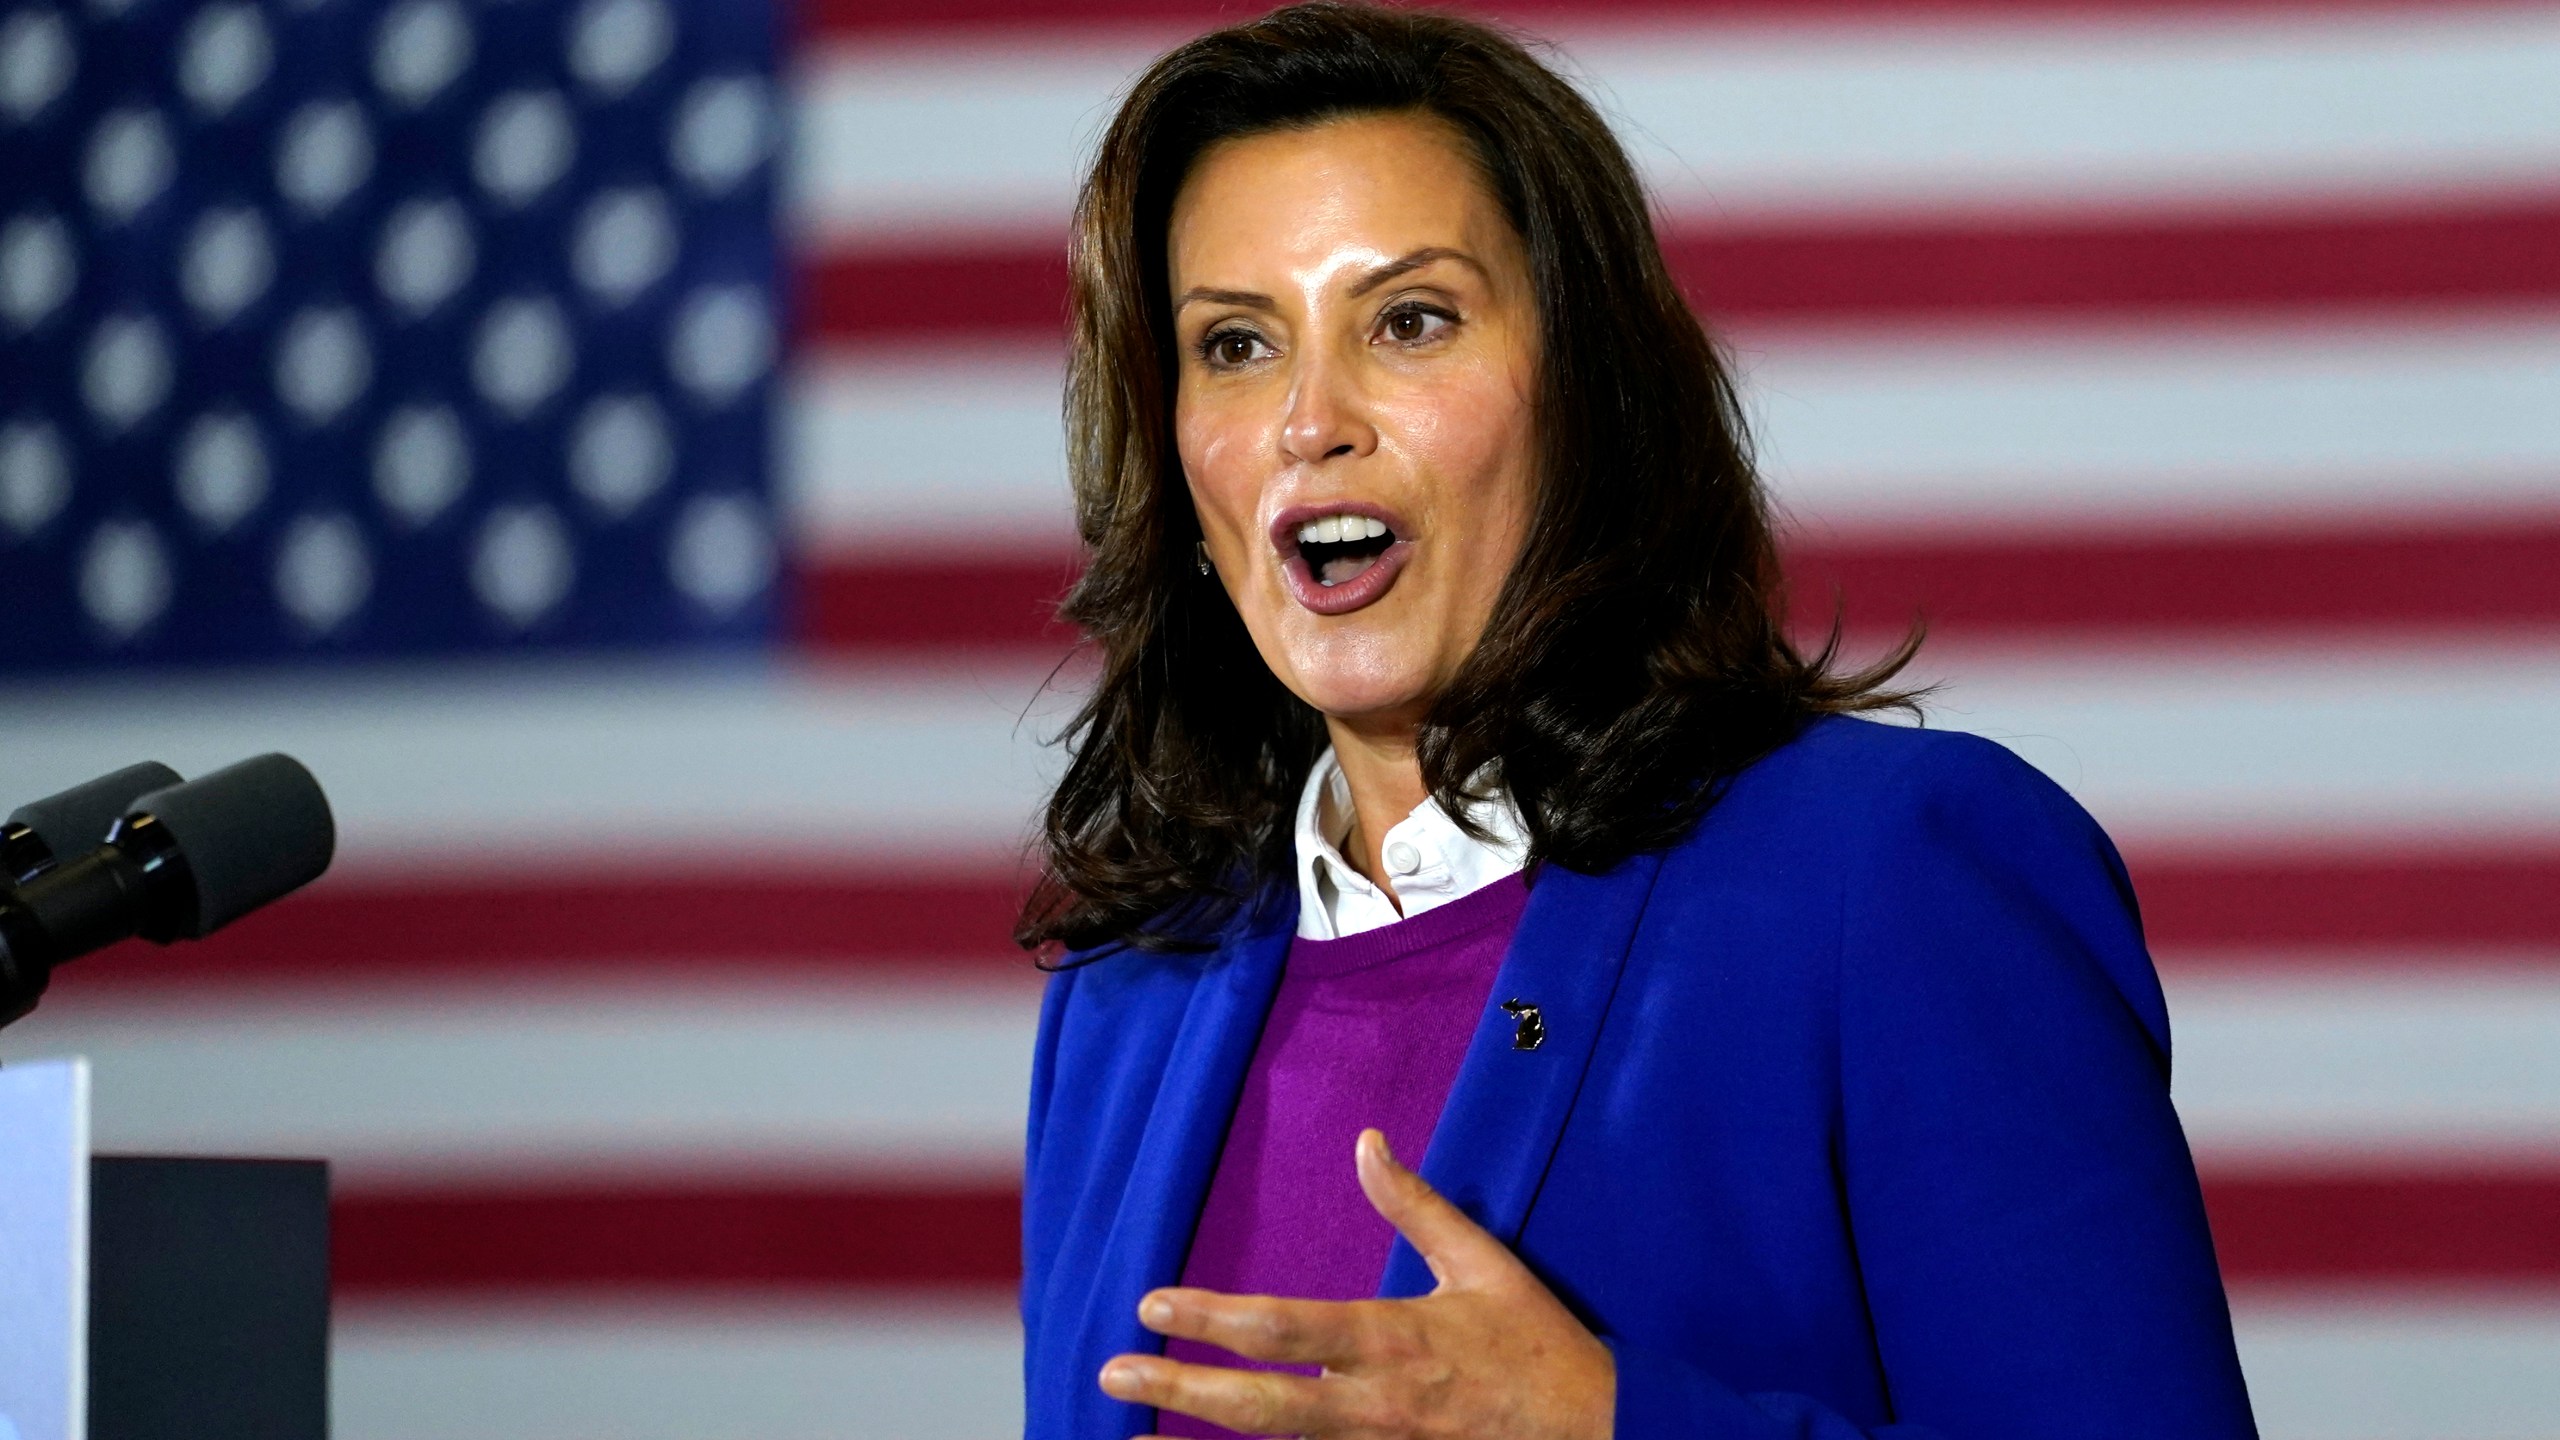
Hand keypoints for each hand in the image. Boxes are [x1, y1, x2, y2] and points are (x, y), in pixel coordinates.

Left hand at [1098, 1128, 1614, 1439]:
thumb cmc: (1537, 1346)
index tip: (1153, 1303)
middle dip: (1181, 1387)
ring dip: (1208, 1424)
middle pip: (1262, 1403)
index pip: (1285, 1328)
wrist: (1600, 1432)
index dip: (1212, 1317)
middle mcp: (1377, 1402)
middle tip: (1114, 1370)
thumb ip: (1417, 1207)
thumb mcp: (1484, 1263)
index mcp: (1397, 1339)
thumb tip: (1368, 1145)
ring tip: (1138, 1413)